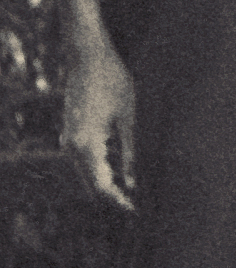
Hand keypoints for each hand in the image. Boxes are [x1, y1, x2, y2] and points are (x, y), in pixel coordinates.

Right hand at [62, 43, 135, 209]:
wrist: (88, 56)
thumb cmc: (113, 81)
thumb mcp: (128, 118)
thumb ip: (128, 152)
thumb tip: (131, 183)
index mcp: (86, 145)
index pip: (101, 186)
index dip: (117, 201)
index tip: (134, 211)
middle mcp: (71, 146)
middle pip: (90, 185)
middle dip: (111, 197)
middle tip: (135, 207)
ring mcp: (68, 140)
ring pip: (85, 175)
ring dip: (105, 184)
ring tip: (130, 192)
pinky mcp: (71, 133)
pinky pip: (83, 161)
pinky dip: (99, 170)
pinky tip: (118, 172)